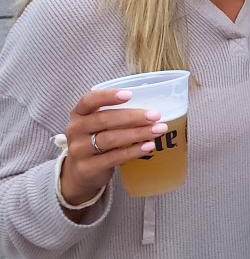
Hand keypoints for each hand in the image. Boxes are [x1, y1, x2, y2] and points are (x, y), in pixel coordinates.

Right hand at [60, 89, 163, 204]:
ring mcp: (79, 150)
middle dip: (133, 117)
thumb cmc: (96, 140)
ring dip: (137, 133)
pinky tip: (148, 146)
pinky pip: (113, 157)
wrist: (80, 173)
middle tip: (156, 116)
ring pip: (110, 139)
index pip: (89, 100)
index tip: (130, 94)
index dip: (108, 96)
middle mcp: (75, 130)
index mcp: (79, 114)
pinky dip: (133, 151)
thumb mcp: (99, 125)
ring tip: (158, 130)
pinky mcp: (87, 167)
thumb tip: (151, 109)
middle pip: (104, 119)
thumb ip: (117, 115)